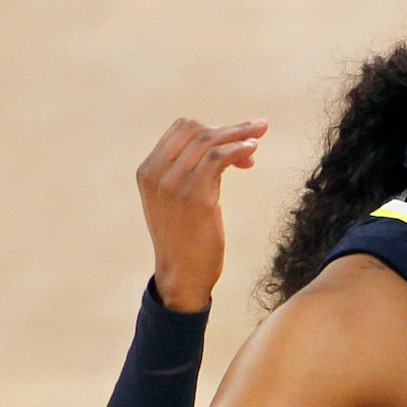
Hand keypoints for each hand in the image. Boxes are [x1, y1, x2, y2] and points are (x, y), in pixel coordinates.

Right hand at [138, 117, 268, 313]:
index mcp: (148, 170)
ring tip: (258, 137)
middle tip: (256, 130)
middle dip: (229, 128)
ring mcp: (174, 183)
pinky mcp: (196, 196)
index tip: (235, 140)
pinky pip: (219, 158)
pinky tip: (252, 152)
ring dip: (239, 136)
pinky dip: (238, 149)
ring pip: (209, 141)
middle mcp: (157, 172)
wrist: (181, 277)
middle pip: (196, 130)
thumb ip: (185, 177)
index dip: (211, 129)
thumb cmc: (185, 244)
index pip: (180, 130)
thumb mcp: (175, 204)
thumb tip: (218, 155)